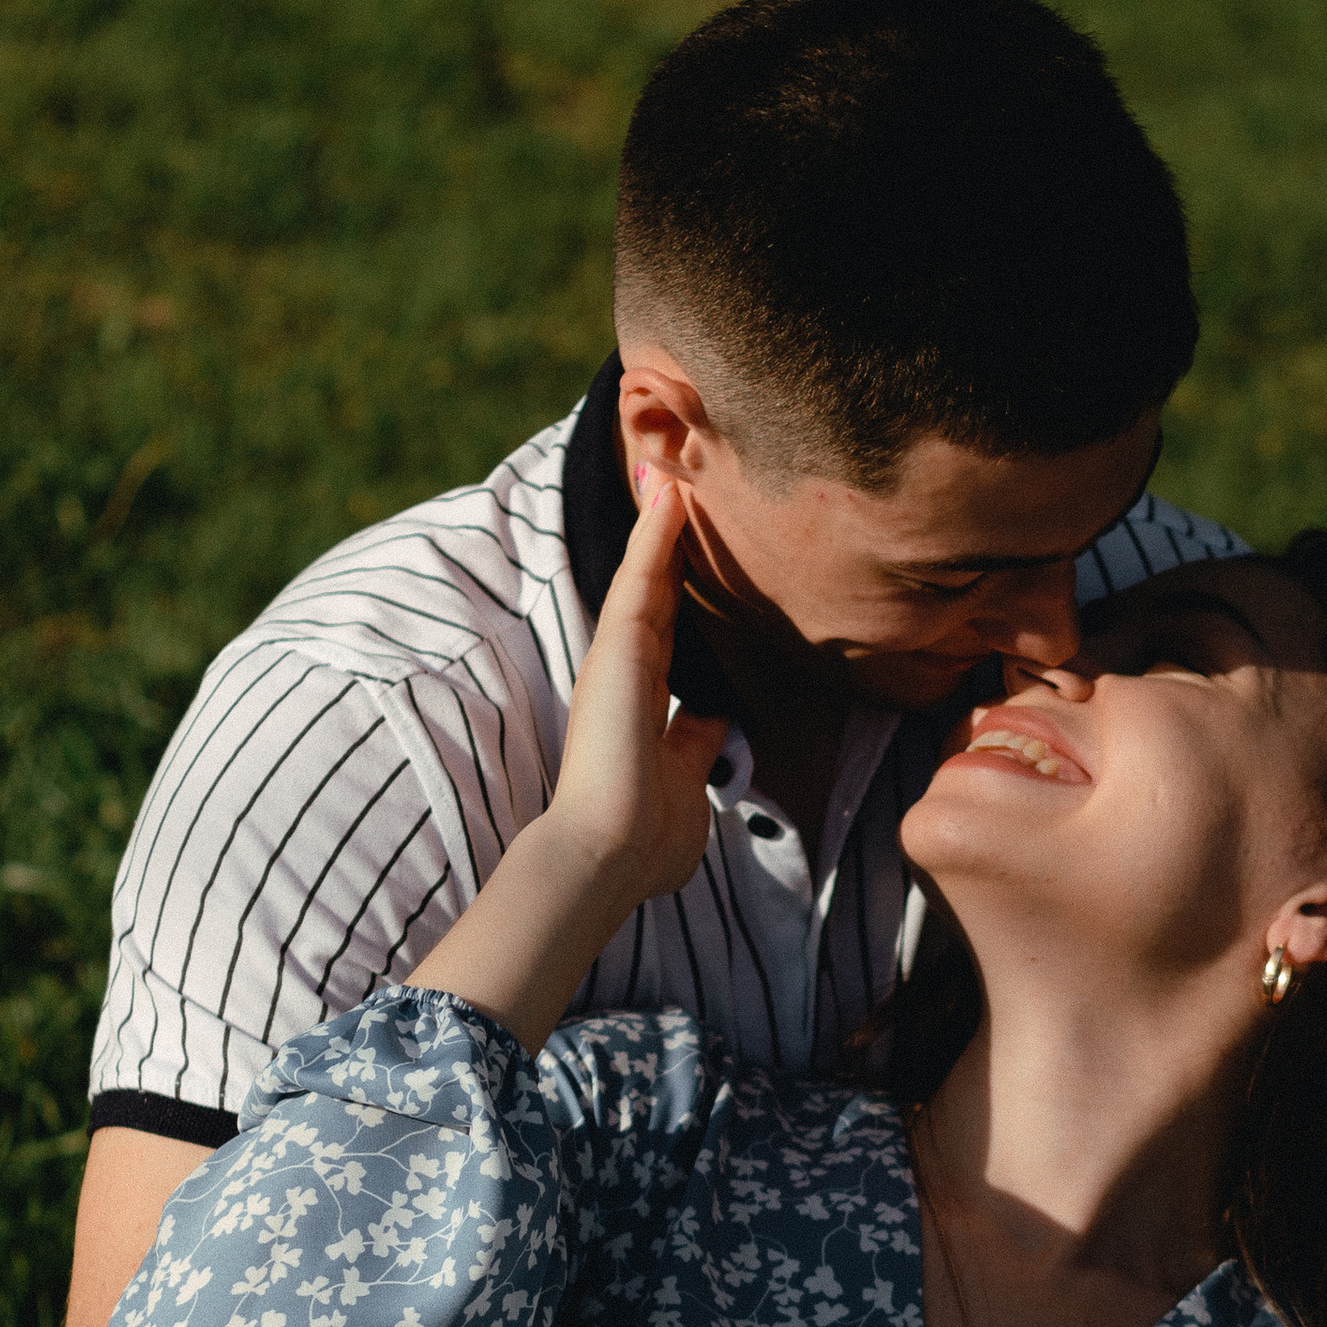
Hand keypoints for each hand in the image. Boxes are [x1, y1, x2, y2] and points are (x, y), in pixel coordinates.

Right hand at [540, 469, 725, 917]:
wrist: (607, 854)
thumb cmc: (646, 842)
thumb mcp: (687, 788)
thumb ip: (698, 751)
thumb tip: (718, 727)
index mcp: (644, 710)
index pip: (669, 644)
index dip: (679, 602)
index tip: (693, 566)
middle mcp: (626, 678)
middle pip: (654, 598)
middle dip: (667, 549)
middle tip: (677, 489)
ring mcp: (618, 660)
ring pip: (645, 579)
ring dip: (660, 526)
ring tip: (672, 472)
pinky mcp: (617, 649)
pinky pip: (642, 580)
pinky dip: (656, 537)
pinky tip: (670, 495)